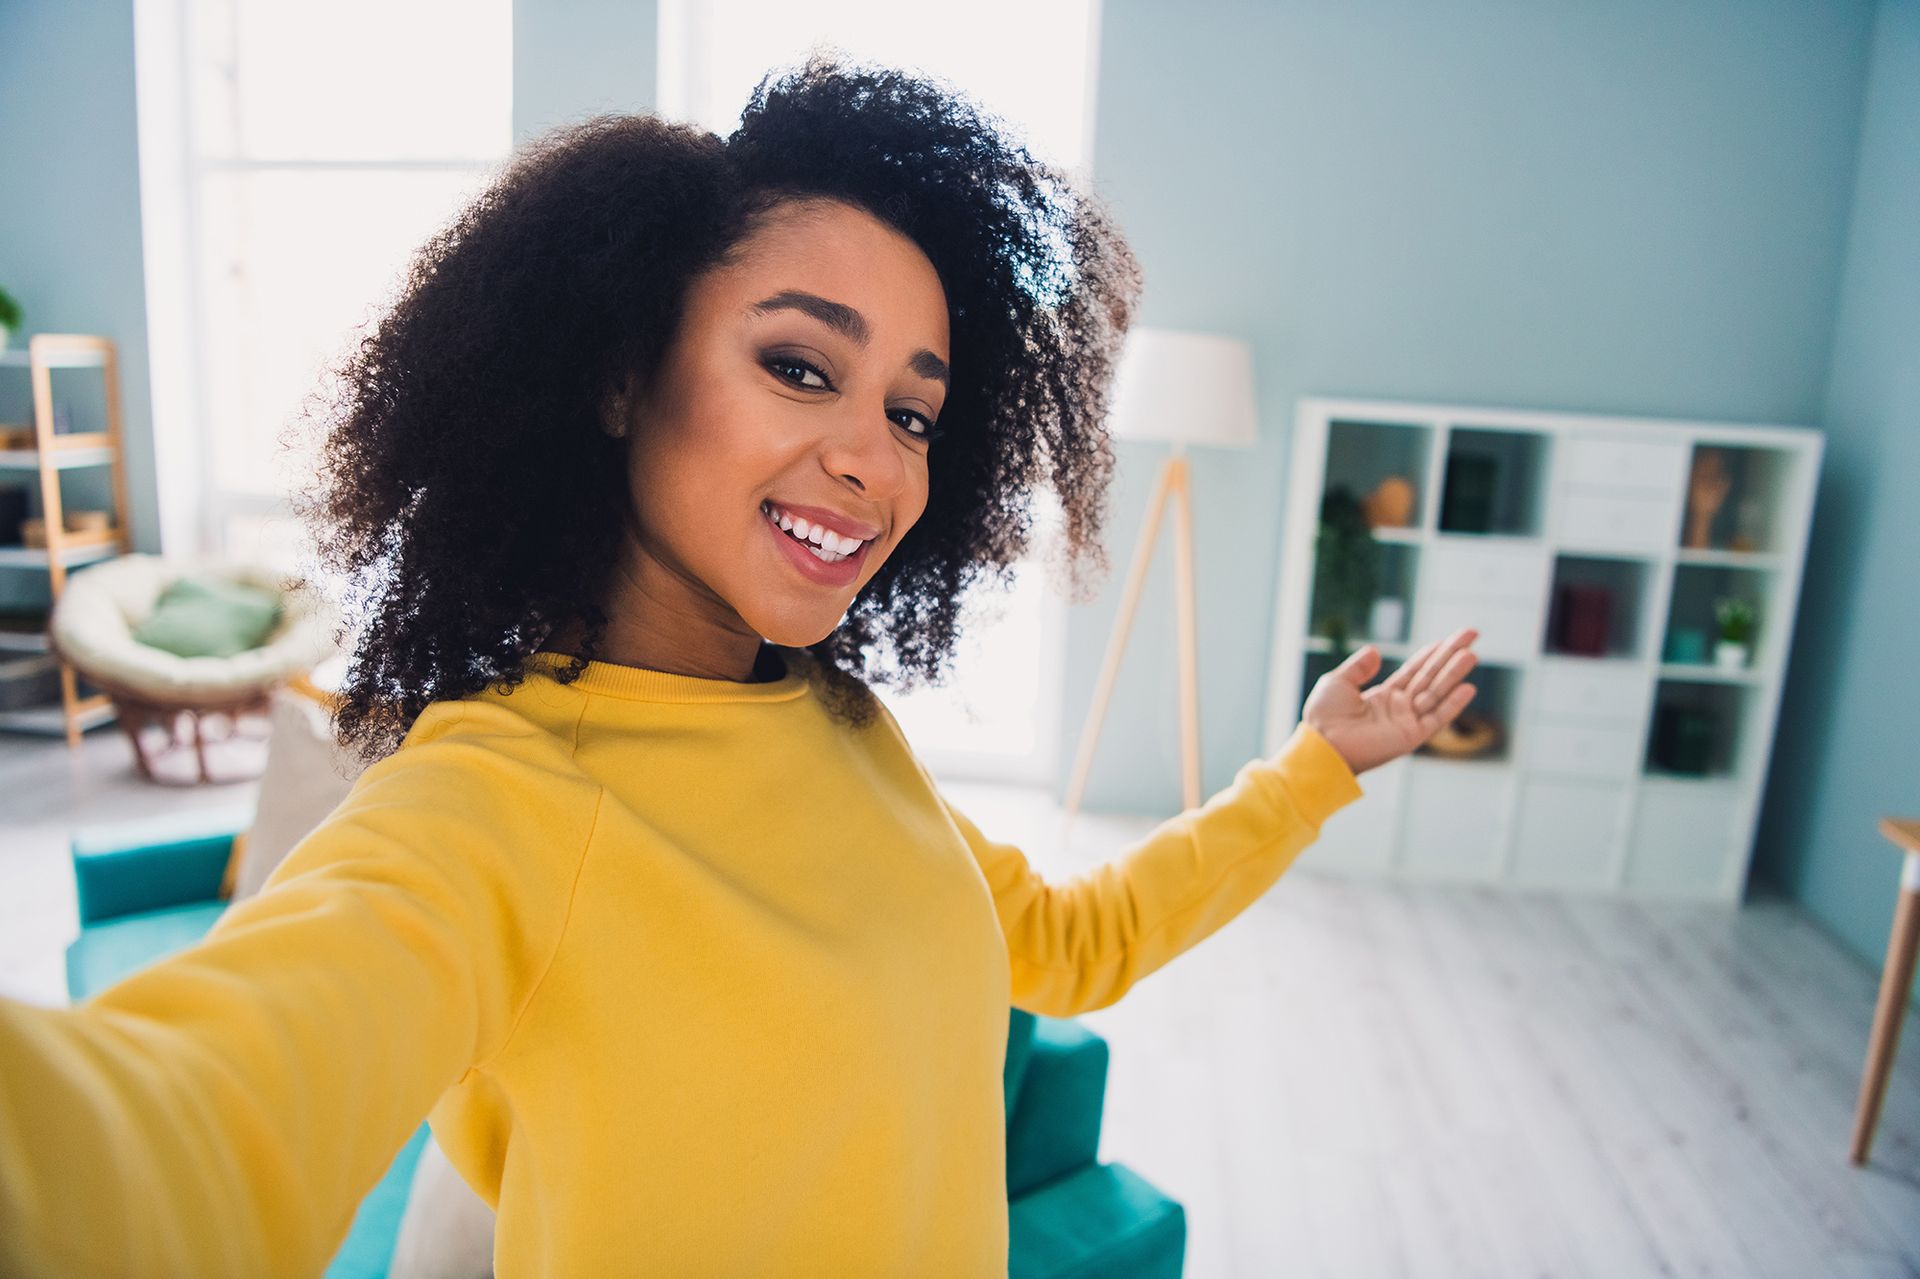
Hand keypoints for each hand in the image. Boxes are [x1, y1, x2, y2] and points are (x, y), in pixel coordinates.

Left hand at [1303, 627, 1479, 774]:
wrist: (1322, 744)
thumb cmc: (1323, 716)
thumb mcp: (1338, 682)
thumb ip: (1358, 667)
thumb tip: (1375, 651)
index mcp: (1383, 696)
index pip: (1414, 671)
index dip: (1432, 654)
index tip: (1450, 639)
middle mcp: (1399, 708)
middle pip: (1431, 677)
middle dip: (1451, 656)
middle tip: (1472, 635)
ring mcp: (1406, 722)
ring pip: (1436, 692)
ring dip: (1454, 674)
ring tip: (1471, 654)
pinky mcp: (1410, 736)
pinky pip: (1436, 718)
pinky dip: (1452, 704)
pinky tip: (1468, 688)